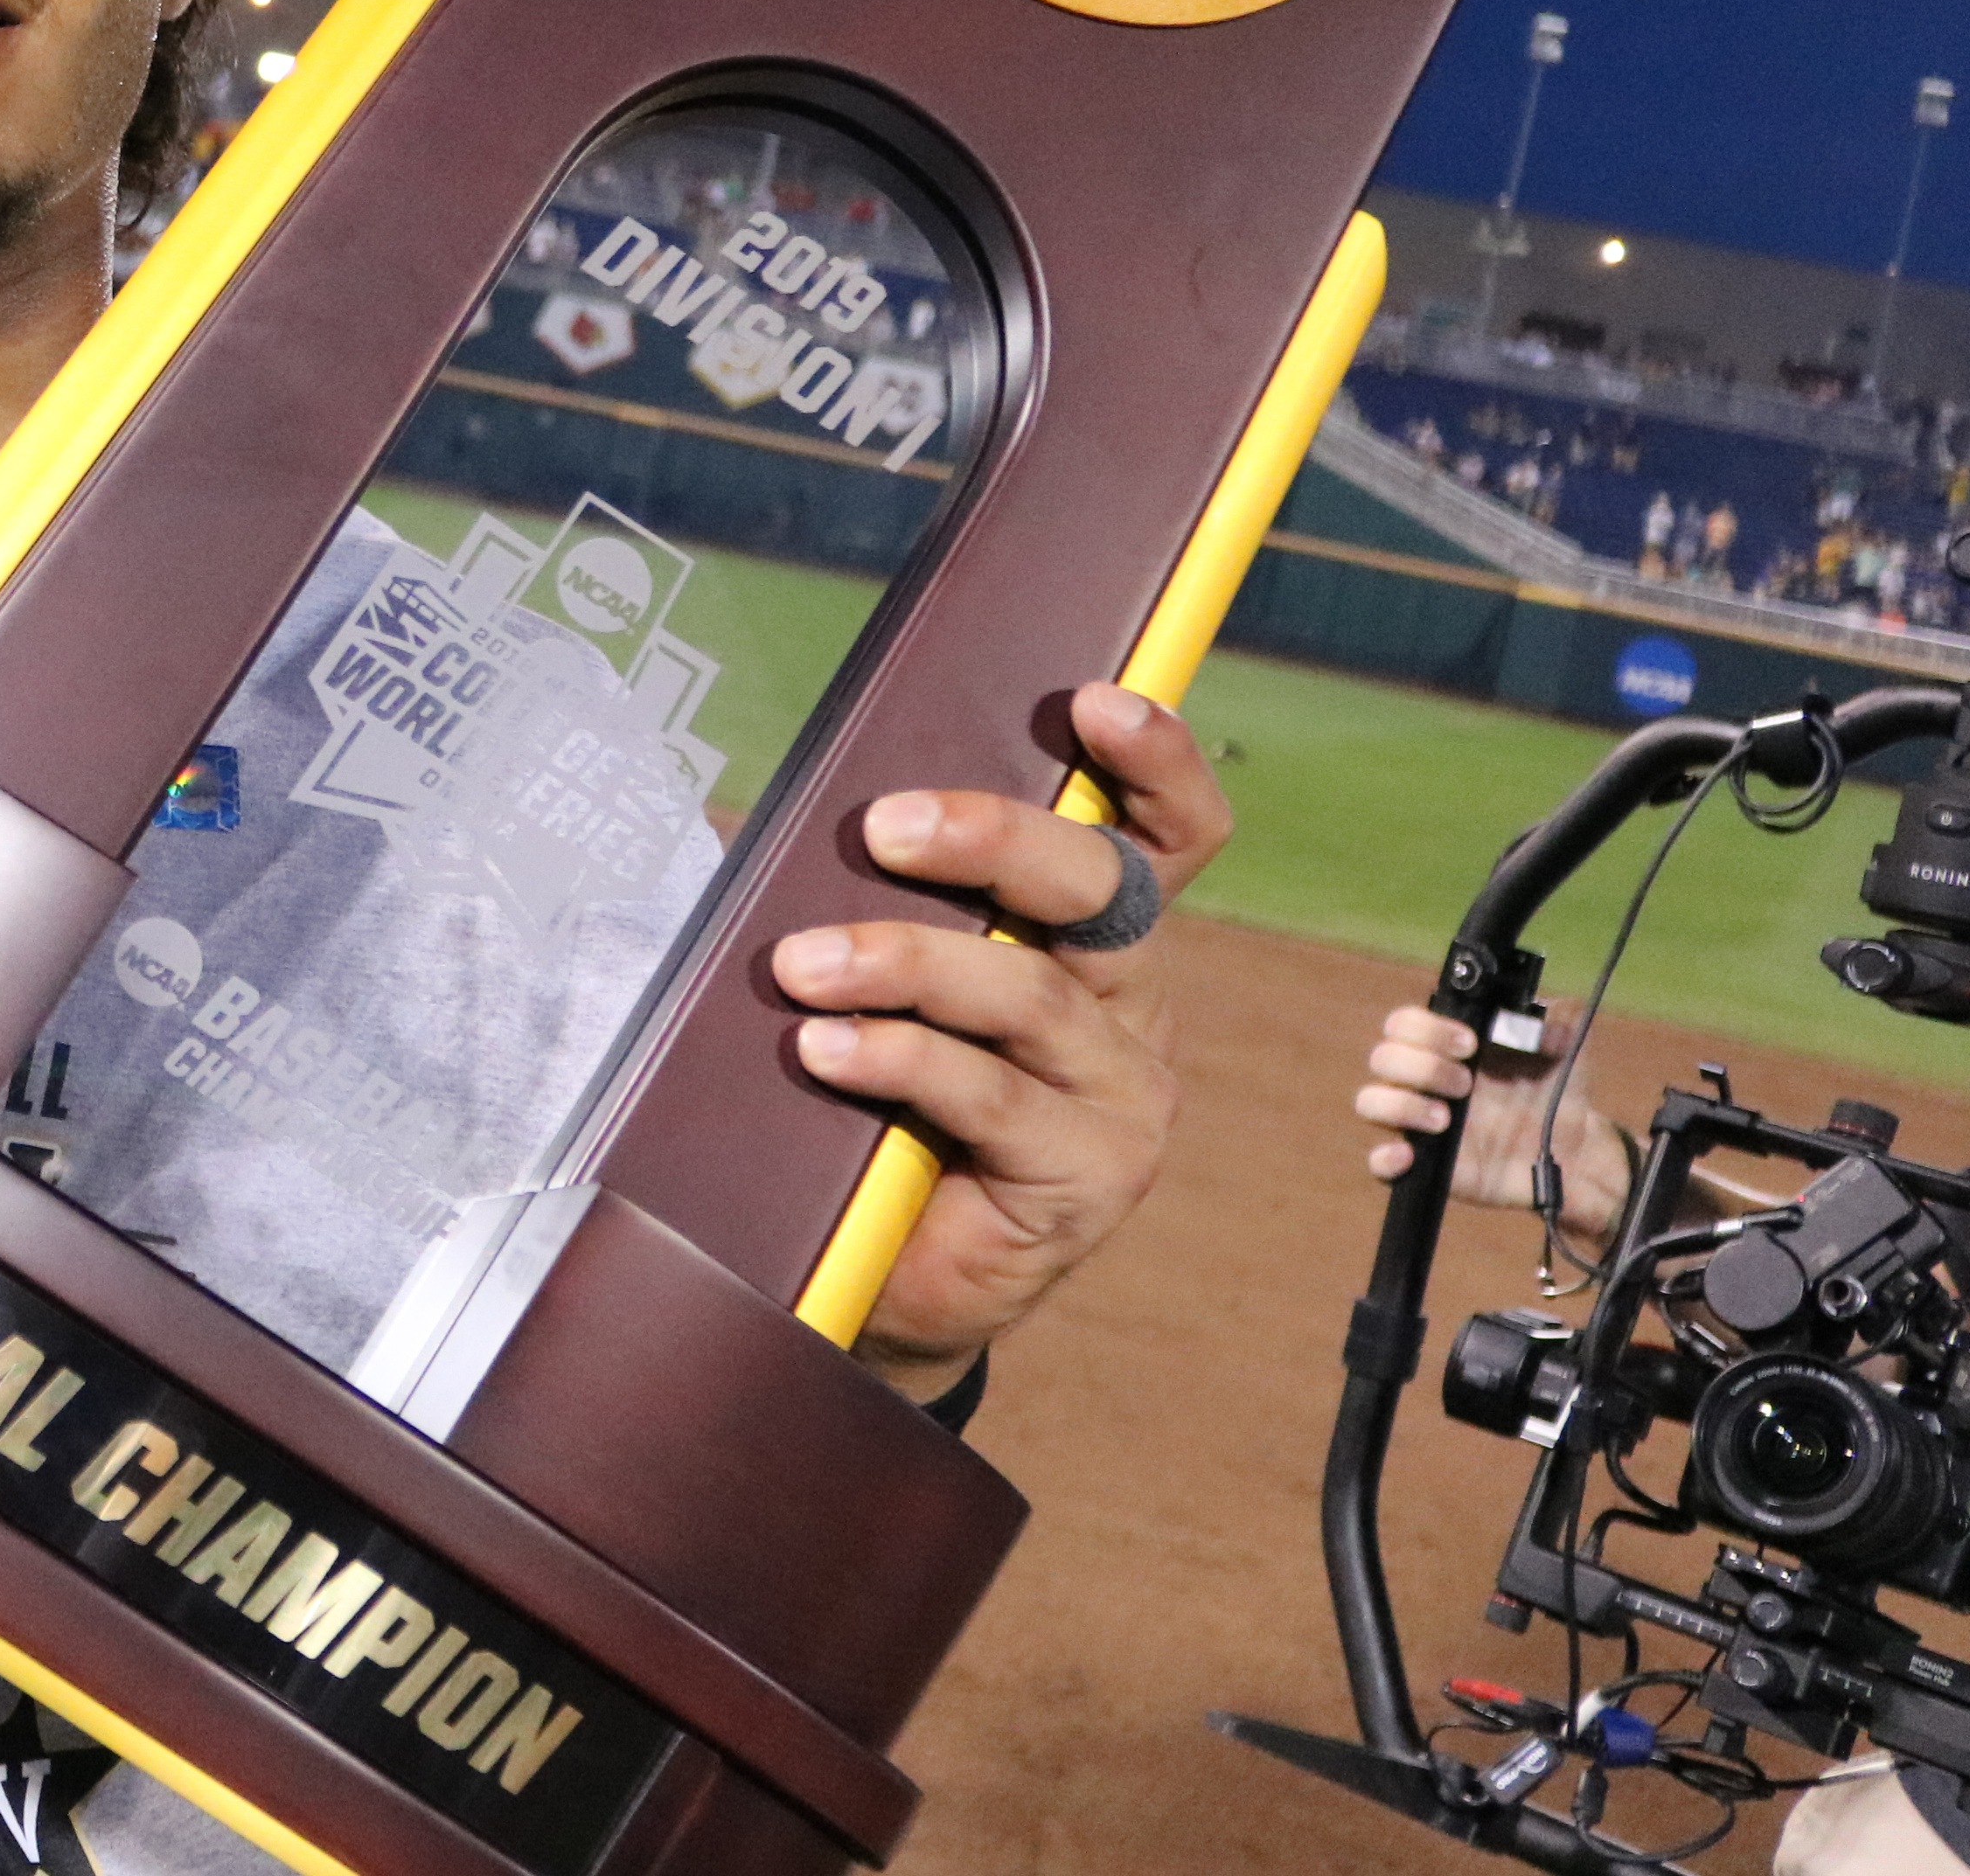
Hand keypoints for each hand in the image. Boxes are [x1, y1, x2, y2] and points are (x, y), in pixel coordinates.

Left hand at [776, 683, 1219, 1396]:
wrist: (880, 1267)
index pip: (1167, 836)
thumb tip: (807, 811)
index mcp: (1098, 940)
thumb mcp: (893, 982)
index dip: (1156, 762)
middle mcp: (1131, 1006)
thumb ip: (894, 902)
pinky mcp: (1089, 1173)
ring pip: (1030, 993)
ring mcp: (1121, 1093)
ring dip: (904, 963)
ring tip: (802, 966)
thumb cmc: (878, 1097)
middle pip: (1106, 890)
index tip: (1093, 702)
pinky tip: (825, 1051)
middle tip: (888, 827)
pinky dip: (896, 1058)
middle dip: (996, 840)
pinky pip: (989, 1095)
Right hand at [1354, 1002, 1636, 1251]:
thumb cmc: (1559, 1089)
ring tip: (1446, 1119)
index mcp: (1447, 1047)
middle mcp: (1424, 1081)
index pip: (1405, 1023)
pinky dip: (1384, 1158)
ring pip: (1370, 1103)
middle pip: (1383, 1059)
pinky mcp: (1425, 1166)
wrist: (1575, 1150)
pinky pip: (1378, 1163)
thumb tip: (1533, 1023)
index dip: (1428, 1028)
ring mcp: (1420, 1124)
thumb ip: (1560, 1019)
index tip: (1471, 1044)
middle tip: (1468, 1085)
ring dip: (1402, 1105)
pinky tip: (1409, 1155)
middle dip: (1423, 1067)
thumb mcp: (1570, 1046)